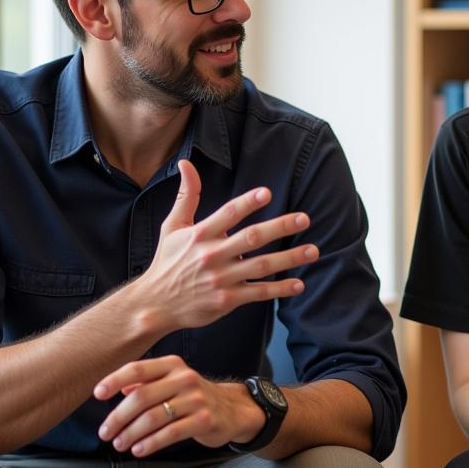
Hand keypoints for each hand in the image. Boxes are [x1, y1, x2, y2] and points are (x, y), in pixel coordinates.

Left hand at [94, 355, 262, 456]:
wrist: (232, 409)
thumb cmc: (193, 396)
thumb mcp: (171, 381)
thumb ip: (146, 381)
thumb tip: (117, 387)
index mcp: (172, 365)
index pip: (137, 369)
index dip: (114, 380)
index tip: (97, 394)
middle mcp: (184, 378)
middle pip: (141, 397)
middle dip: (118, 417)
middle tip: (105, 433)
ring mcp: (196, 399)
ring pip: (153, 417)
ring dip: (131, 434)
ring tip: (119, 444)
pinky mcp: (204, 420)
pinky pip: (170, 433)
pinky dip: (150, 444)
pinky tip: (138, 450)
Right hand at [140, 159, 318, 333]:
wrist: (155, 304)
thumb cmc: (168, 261)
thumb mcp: (172, 226)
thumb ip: (187, 195)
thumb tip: (186, 163)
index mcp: (200, 234)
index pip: (227, 214)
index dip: (247, 203)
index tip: (267, 193)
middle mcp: (212, 255)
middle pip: (251, 238)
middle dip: (279, 227)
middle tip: (304, 219)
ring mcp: (222, 279)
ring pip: (261, 266)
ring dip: (289, 258)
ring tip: (313, 250)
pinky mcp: (227, 300)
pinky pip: (258, 293)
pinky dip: (279, 289)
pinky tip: (299, 283)